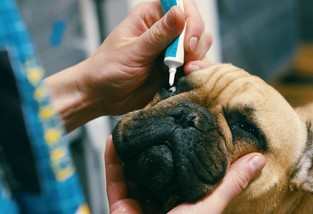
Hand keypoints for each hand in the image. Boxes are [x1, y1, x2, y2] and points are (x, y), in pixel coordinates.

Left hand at [45, 0, 212, 130]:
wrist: (103, 97)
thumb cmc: (108, 69)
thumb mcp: (133, 52)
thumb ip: (158, 35)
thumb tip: (179, 12)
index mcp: (151, 17)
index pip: (182, 5)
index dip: (191, 20)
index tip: (188, 42)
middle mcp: (165, 31)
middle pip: (196, 26)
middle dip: (195, 44)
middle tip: (182, 62)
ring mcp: (173, 50)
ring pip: (201, 45)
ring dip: (198, 59)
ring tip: (184, 71)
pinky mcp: (178, 68)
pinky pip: (199, 65)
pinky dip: (199, 71)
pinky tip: (188, 77)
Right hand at [103, 136, 265, 213]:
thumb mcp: (213, 203)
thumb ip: (233, 182)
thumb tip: (259, 160)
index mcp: (185, 203)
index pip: (186, 173)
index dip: (187, 154)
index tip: (189, 131)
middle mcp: (163, 203)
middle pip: (159, 172)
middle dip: (159, 151)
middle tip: (161, 126)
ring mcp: (140, 204)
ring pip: (135, 173)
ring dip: (135, 151)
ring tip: (137, 127)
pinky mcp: (119, 206)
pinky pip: (114, 178)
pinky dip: (113, 159)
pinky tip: (116, 139)